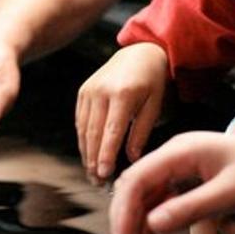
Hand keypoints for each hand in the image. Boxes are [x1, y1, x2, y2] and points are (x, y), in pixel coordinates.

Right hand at [75, 42, 167, 184]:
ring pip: (83, 129)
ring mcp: (88, 90)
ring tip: (92, 173)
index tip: (104, 175)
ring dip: (86, 153)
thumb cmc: (152, 79)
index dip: (106, 156)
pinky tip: (89, 154)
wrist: (139, 51)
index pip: (110, 132)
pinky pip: (80, 120)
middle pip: (93, 134)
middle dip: (94, 160)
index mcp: (122, 94)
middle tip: (97, 182)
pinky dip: (83, 139)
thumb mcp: (155, 104)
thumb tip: (132, 158)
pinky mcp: (82, 91)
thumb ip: (142, 131)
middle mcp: (100, 92)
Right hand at [111, 131, 234, 233]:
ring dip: (138, 230)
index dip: (125, 214)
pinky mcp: (194, 185)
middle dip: (127, 225)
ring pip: (149, 201)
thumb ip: (191, 208)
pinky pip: (165, 207)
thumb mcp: (233, 193)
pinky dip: (155, 229)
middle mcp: (178, 158)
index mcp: (184, 151)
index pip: (137, 180)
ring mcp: (185, 171)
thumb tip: (152, 225)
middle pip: (137, 191)